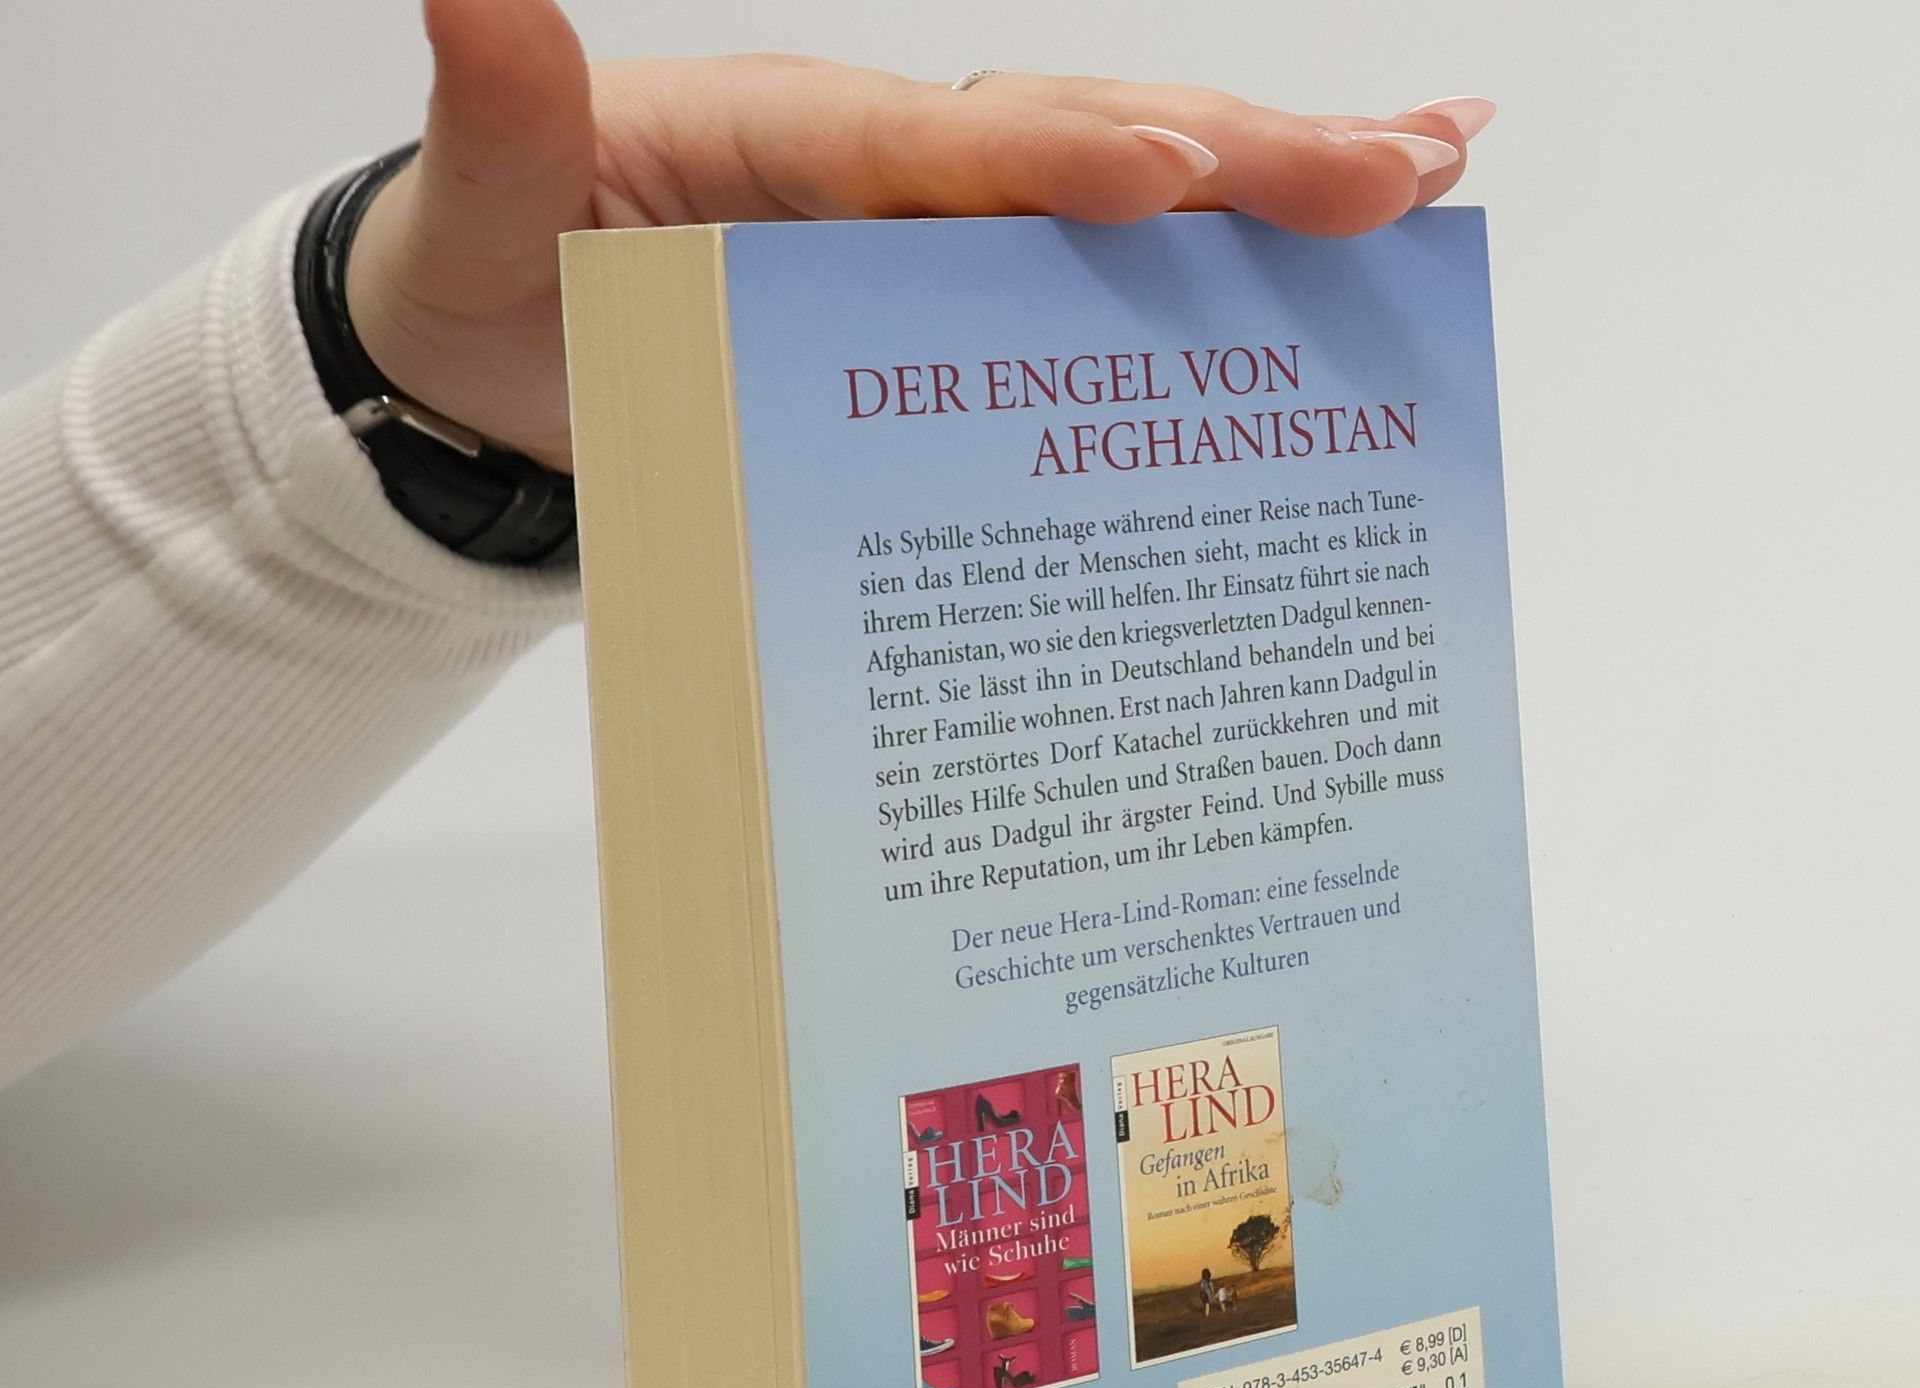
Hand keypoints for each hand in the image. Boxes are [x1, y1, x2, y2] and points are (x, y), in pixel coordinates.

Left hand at [347, 0, 1490, 471]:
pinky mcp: (951, 319)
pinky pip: (1087, 303)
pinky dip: (1203, 291)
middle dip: (1236, 157)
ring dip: (1270, 199)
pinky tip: (1315, 288)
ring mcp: (931, 242)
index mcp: (789, 140)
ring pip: (1118, 211)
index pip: (936, 143)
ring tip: (1423, 181)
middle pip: (1077, 146)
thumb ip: (502, 125)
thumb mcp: (476, 215)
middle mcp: (887, 172)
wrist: (504, 366)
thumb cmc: (498, 288)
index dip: (1054, 161)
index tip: (1166, 175)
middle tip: (1400, 168)